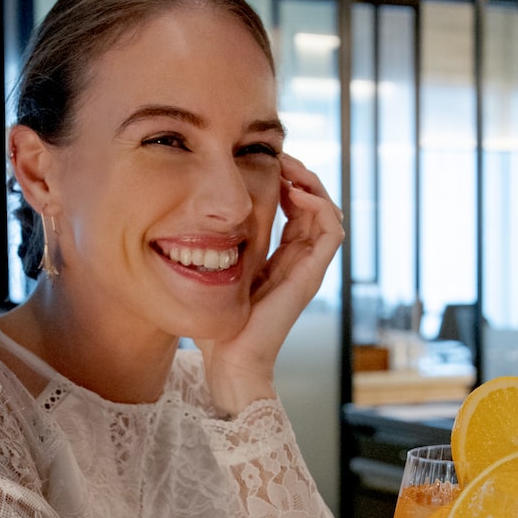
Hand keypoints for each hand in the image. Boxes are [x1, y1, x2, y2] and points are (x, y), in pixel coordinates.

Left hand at [197, 154, 343, 414]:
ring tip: (288, 167)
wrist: (229, 361)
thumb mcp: (212, 274)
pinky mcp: (311, 275)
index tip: (263, 161)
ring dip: (312, 183)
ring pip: (328, 212)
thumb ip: (212, 250)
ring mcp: (308, 268)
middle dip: (300, 174)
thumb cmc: (216, 326)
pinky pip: (332, 231)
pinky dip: (319, 205)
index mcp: (280, 258)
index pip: (295, 208)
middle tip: (278, 156)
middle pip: (315, 205)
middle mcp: (299, 260)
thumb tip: (185, 219)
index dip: (285, 180)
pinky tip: (294, 192)